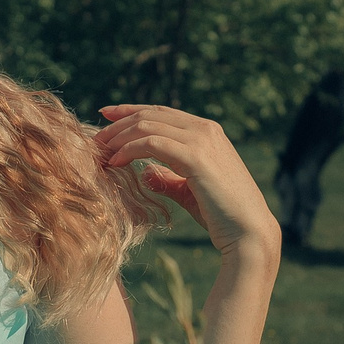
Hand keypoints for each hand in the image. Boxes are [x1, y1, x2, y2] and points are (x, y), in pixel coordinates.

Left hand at [92, 104, 279, 259]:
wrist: (248, 232)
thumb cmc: (222, 215)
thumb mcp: (189, 190)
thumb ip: (169, 178)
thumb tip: (146, 171)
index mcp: (207, 132)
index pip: (161, 112)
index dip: (130, 111)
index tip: (106, 115)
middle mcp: (205, 129)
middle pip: (151, 114)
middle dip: (119, 123)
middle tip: (96, 138)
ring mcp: (202, 140)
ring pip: (148, 125)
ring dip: (120, 137)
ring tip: (102, 153)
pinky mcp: (196, 156)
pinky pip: (152, 143)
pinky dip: (130, 149)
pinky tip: (116, 162)